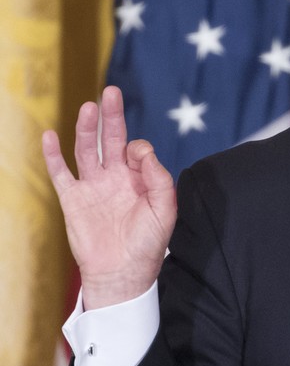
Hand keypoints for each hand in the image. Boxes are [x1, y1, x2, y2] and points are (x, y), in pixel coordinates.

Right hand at [43, 86, 176, 309]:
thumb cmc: (147, 244)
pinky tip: (49, 135)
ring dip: (86, 129)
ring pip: (87, 150)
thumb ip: (158, 179)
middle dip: (111, 116)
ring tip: (88, 107)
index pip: (136, 149)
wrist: (122, 273)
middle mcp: (115, 178)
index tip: (138, 159)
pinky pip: (61, 173)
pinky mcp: (73, 199)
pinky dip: (53, 155)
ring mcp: (92, 187)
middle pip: (111, 139)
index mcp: (139, 179)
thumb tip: (141, 151)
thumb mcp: (164, 210)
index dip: (138, 149)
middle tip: (111, 92)